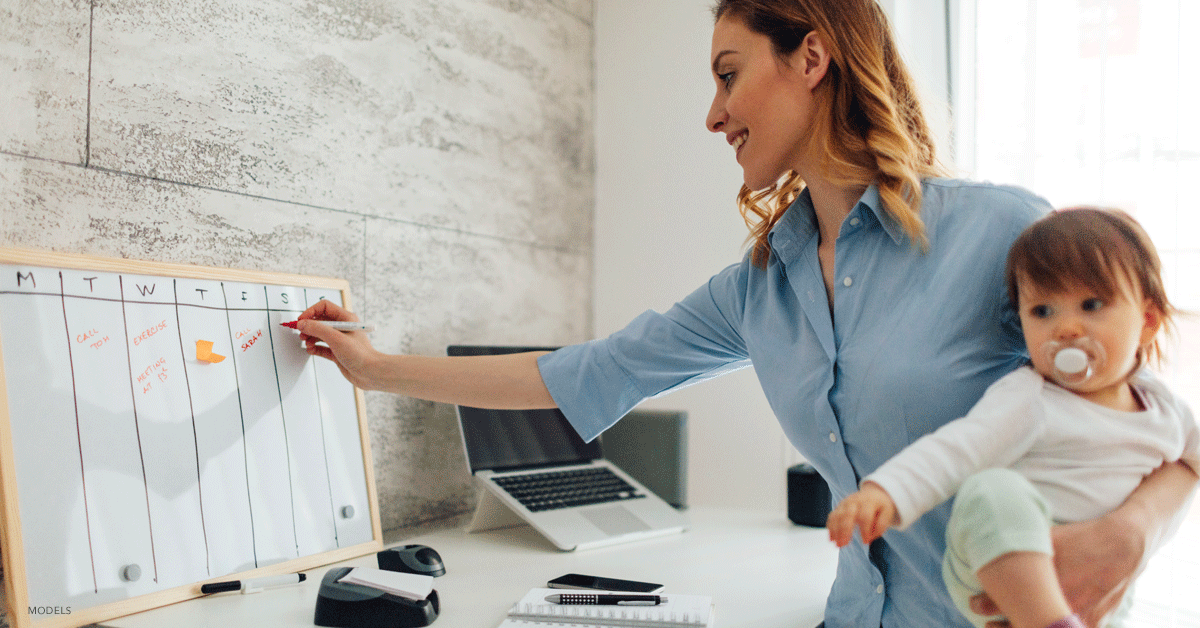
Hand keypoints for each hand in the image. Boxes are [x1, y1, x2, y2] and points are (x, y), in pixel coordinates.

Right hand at [295, 300, 385, 390]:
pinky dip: (314, 348)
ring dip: (310, 337)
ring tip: (307, 342)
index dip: (311, 312)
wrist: (370, 373)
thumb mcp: (336, 338)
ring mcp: (339, 340)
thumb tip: (302, 323)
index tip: (301, 320)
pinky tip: (311, 350)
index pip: (324, 307)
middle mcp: (342, 328)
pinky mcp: (337, 352)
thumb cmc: (360, 354)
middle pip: (320, 320)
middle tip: (301, 333)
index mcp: (346, 319)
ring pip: (319, 334)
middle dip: (309, 326)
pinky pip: (321, 347)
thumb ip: (317, 329)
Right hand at [826, 481, 896, 546]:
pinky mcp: (839, 507)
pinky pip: (832, 516)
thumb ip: (881, 525)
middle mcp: (855, 501)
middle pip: (847, 514)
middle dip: (844, 530)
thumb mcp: (887, 513)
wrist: (872, 493)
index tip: (865, 542)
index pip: (865, 516)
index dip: (865, 530)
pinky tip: (831, 538)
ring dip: (835, 530)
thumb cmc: (880, 507)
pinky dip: (830, 527)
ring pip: (837, 515)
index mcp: (869, 502)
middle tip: (843, 544)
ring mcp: (845, 503)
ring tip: (837, 544)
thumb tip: (870, 537)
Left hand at [968, 514, 1141, 627]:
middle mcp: (1062, 601)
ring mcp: (1078, 615)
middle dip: (1001, 626)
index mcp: (1047, 580)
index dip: (987, 603)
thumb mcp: (1047, 537)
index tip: (974, 602)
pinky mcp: (1093, 622)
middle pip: (1024, 622)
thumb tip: (992, 540)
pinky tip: (1042, 627)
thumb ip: (1021, 544)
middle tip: (987, 624)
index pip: (1008, 599)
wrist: (1122, 546)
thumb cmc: (1080, 539)